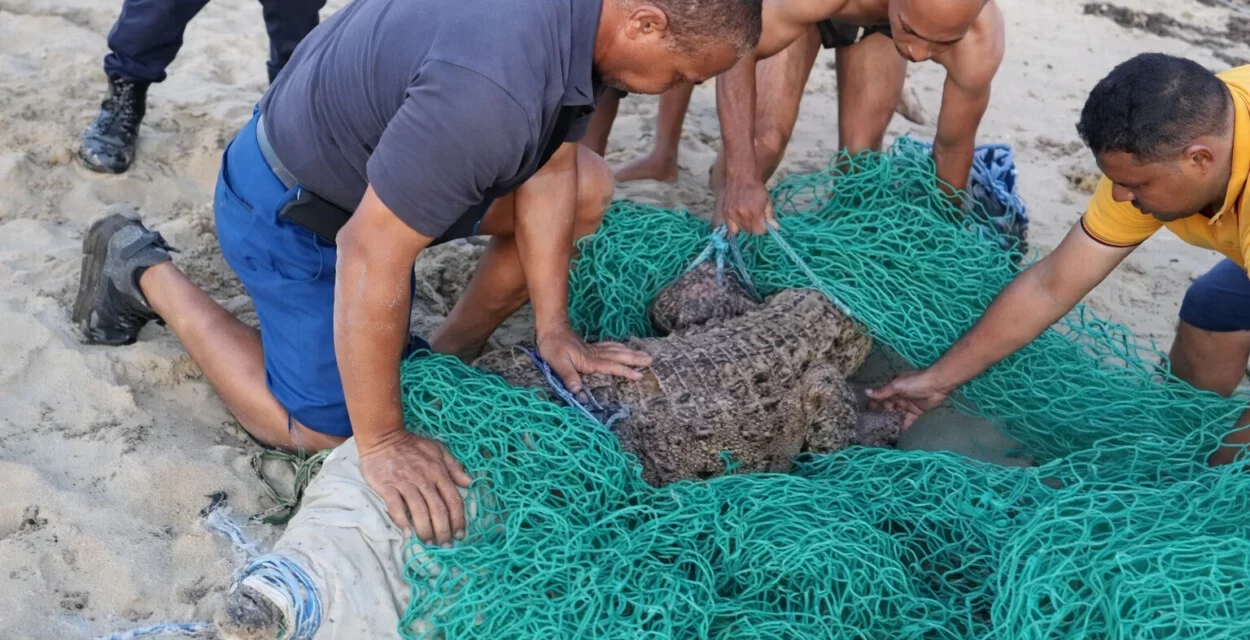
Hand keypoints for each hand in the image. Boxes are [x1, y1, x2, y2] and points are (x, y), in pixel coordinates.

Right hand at [358, 429, 471, 545]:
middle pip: (438, 510)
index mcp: (438, 471)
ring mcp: (405, 483)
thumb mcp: (438, 450)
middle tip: (445, 546)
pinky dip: (403, 521)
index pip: (453, 499)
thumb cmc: (412, 445)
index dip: (459, 519)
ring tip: (428, 542)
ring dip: (425, 530)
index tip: (460, 534)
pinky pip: (396, 507)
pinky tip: (408, 533)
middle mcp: (424, 479)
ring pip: (419, 511)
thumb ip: (454, 466)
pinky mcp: (387, 486)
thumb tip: (469, 482)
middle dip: (444, 531)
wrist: (383, 437)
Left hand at [536, 325, 652, 394]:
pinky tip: (624, 347)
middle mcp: (595, 354)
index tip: (639, 375)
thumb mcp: (557, 362)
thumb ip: (568, 376)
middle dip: (635, 358)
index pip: (611, 366)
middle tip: (651, 360)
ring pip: (616, 350)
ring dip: (630, 352)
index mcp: (589, 361)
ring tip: (644, 354)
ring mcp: (594, 349)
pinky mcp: (590, 347)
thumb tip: (577, 392)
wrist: (551, 328)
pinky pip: (609, 346)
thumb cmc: (552, 346)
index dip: (625, 371)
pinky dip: (619, 347)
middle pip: (619, 356)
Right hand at [715, 176, 777, 235]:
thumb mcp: (767, 200)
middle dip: (754, 227)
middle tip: (755, 219)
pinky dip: (735, 226)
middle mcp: (743, 214)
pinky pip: (730, 228)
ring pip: (740, 230)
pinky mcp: (725, 213)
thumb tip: (774, 228)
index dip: (762, 229)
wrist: (741, 177)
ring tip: (747, 218)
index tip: (763, 223)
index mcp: (755, 211)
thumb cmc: (756, 188)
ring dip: (745, 227)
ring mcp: (732, 214)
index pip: (759, 231)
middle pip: (750, 231)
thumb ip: (770, 215)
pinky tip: (739, 219)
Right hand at [864, 369, 953, 428]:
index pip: (880, 397)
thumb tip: (865, 392)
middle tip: (872, 426)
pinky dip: (903, 425)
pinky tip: (897, 433)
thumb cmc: (915, 382)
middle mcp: (899, 396)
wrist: (937, 385)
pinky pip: (907, 420)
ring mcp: (907, 404)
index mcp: (893, 388)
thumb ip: (882, 392)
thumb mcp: (896, 386)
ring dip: (891, 421)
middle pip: (887, 407)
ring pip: (896, 414)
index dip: (873, 404)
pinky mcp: (916, 412)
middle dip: (881, 415)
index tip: (865, 414)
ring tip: (882, 432)